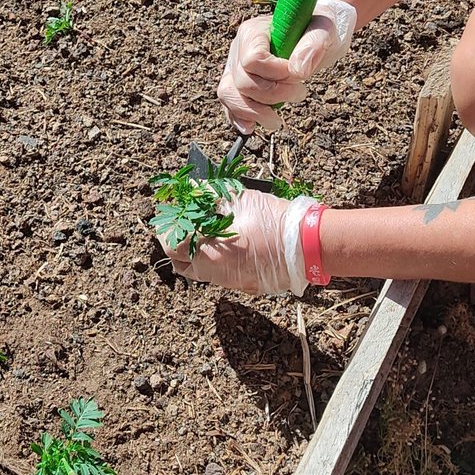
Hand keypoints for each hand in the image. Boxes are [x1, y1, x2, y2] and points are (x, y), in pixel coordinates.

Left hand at [158, 190, 317, 295]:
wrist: (307, 245)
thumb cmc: (273, 221)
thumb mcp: (238, 199)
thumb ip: (208, 194)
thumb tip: (190, 189)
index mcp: (208, 253)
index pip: (170, 245)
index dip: (167, 228)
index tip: (172, 213)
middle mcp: (214, 273)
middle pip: (180, 262)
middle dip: (177, 242)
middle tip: (186, 222)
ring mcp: (228, 282)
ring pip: (199, 270)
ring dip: (195, 251)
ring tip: (206, 229)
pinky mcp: (242, 285)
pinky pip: (218, 274)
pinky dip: (214, 259)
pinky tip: (226, 241)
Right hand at [216, 0, 356, 133]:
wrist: (312, 36)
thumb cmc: (316, 29)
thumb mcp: (324, 30)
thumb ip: (313, 45)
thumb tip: (298, 71)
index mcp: (253, 31)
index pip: (253, 60)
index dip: (276, 74)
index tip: (298, 74)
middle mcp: (238, 49)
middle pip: (243, 82)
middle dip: (273, 95)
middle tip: (300, 91)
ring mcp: (235, 68)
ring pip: (229, 95)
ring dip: (254, 112)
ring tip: (277, 121)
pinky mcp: (238, 85)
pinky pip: (229, 105)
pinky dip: (240, 118)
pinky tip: (252, 127)